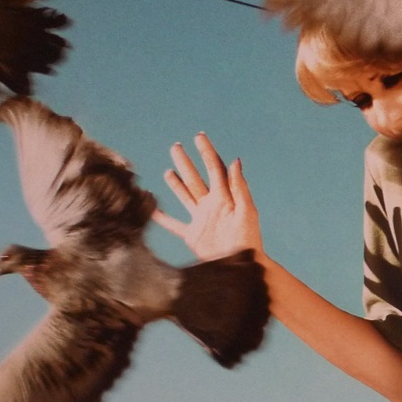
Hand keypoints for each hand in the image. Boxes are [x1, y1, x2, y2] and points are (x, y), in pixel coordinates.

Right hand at [152, 132, 263, 261]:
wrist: (242, 265)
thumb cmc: (248, 239)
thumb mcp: (247, 211)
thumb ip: (239, 187)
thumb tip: (235, 161)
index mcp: (225, 197)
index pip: (214, 168)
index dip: (207, 152)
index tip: (199, 136)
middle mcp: (211, 205)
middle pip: (195, 178)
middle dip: (186, 162)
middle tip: (176, 146)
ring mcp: (201, 219)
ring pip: (185, 196)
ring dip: (176, 183)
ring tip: (169, 170)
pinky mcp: (193, 235)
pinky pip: (175, 224)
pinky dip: (163, 218)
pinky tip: (153, 210)